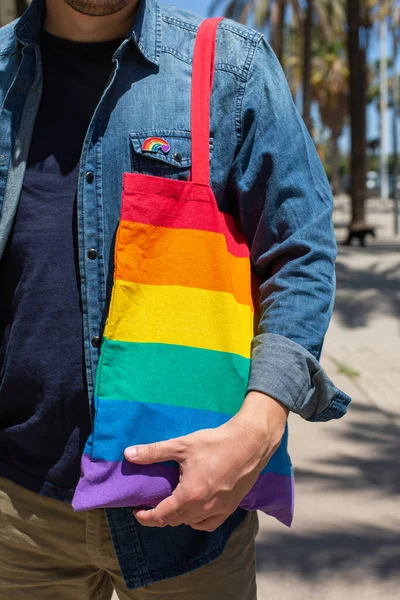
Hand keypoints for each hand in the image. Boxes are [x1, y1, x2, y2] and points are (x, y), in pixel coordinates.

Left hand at [124, 392, 288, 531]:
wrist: (249, 443)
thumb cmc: (215, 443)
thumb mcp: (182, 445)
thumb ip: (154, 452)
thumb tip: (128, 454)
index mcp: (189, 496)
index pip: (161, 516)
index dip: (146, 517)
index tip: (137, 512)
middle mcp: (203, 508)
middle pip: (175, 521)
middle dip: (160, 515)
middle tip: (152, 504)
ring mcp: (219, 510)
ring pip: (191, 523)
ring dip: (178, 517)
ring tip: (171, 504)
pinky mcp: (231, 508)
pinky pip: (209, 524)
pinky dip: (198, 521)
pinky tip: (195, 511)